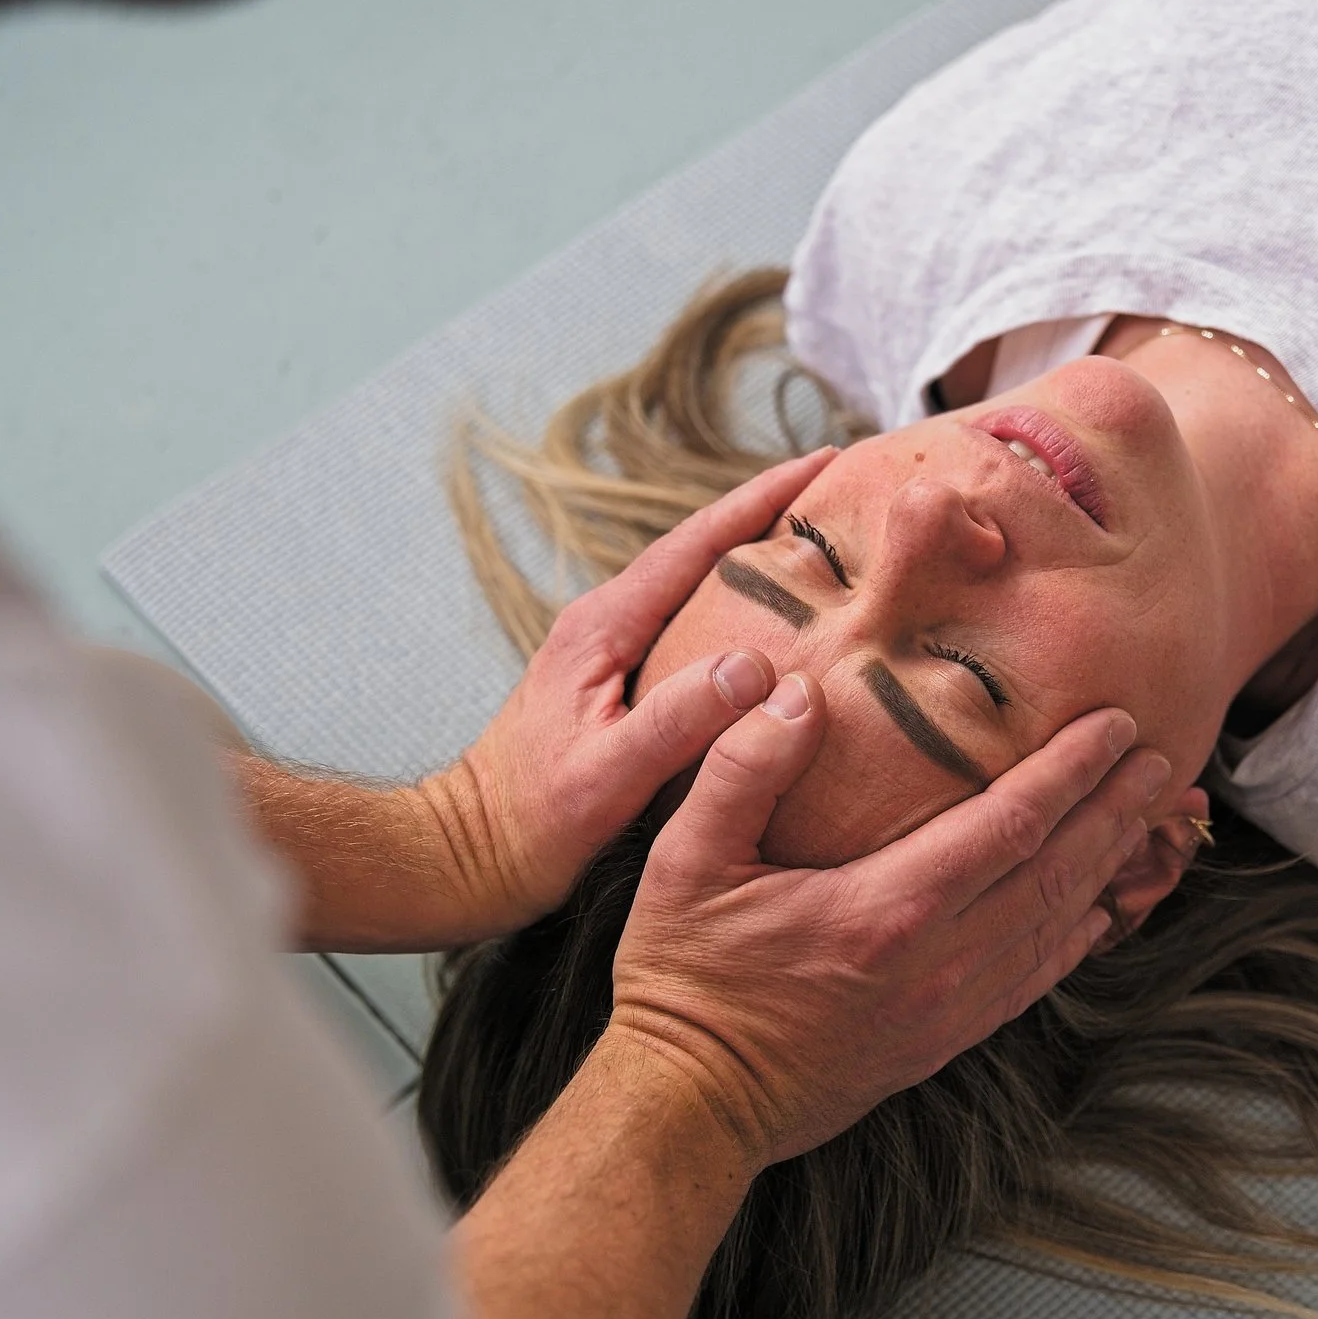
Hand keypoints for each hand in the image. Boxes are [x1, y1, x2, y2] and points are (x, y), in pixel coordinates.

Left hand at [416, 448, 834, 935]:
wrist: (468, 856)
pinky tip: (785, 633)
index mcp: (605, 625)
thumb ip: (679, 718)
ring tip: (833, 551)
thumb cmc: (531, 824)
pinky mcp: (622, 682)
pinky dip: (745, 613)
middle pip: (704, 550)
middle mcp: (609, 622)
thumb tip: (755, 664)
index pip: (698, 541)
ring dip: (763, 562)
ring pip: (702, 588)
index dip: (764, 498)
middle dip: (775, 515)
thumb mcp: (608, 776)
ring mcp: (614, 650)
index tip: (826, 462)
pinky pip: (697, 628)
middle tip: (849, 497)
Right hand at [605, 674, 1175, 1166]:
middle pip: (1056, 873)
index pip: (1010, 826)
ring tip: (1147, 816)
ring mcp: (944, 1011)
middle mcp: (936, 963)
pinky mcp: (938, 1044)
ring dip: (1108, 867)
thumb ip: (742, 770)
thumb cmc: (683, 979)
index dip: (1072, 771)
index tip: (1119, 726)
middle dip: (1116, 810)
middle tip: (1165, 758)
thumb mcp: (685, 862)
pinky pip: (1029, 982)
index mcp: (887, 911)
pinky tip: (1095, 911)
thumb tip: (797, 692)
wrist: (689, 1105)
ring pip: (1054, 927)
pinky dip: (1073, 940)